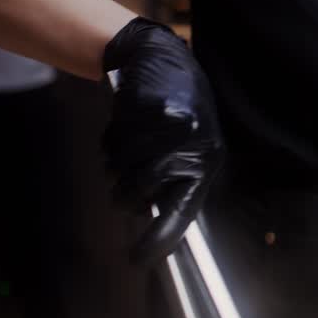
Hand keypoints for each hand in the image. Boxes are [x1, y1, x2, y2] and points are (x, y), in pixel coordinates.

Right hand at [102, 17, 223, 263]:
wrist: (162, 58)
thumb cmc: (179, 109)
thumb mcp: (192, 146)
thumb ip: (176, 181)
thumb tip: (156, 220)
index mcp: (205, 162)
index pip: (183, 211)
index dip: (159, 238)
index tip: (138, 259)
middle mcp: (189, 147)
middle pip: (137, 193)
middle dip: (125, 192)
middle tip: (127, 181)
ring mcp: (166, 128)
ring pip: (120, 169)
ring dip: (116, 162)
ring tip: (132, 142)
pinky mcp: (144, 109)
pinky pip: (112, 143)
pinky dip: (112, 139)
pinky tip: (126, 123)